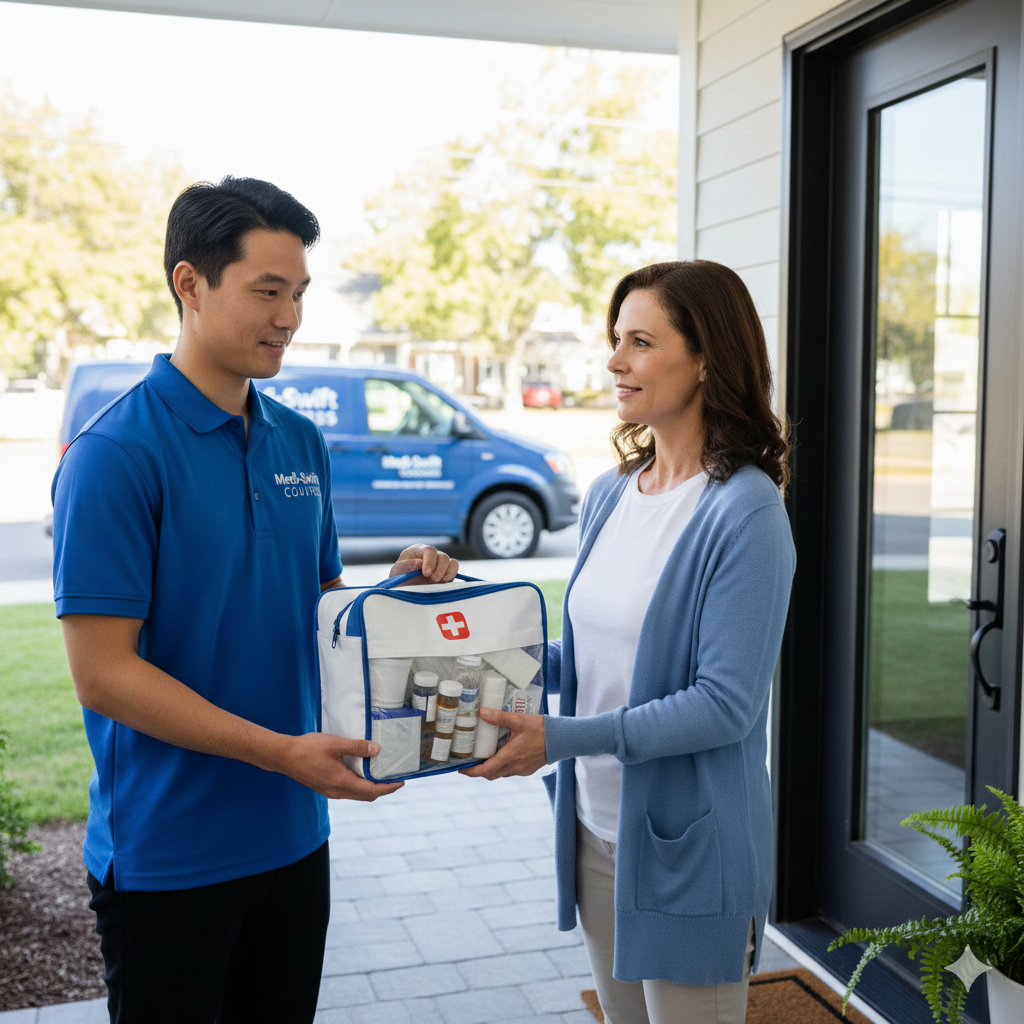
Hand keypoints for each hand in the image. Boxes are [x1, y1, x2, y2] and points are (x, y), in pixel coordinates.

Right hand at [274, 732, 403, 800]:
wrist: (283, 756)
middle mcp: (337, 792)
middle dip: (382, 789)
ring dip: (370, 787)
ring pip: (357, 795)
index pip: (372, 791)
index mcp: (342, 783)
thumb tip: (377, 750)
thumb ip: (357, 747)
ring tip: (381, 774)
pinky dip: (359, 785)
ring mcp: (330, 791)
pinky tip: (361, 772)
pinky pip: (347, 791)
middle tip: (394, 778)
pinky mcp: (325, 787)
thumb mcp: (335, 744)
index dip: (388, 788)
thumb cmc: (307, 749)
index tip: (401, 782)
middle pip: (366, 796)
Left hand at [389, 544, 458, 584]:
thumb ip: (406, 565)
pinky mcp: (446, 573)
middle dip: (439, 569)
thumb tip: (419, 563)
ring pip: (452, 562)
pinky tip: (443, 582)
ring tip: (436, 581)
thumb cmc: (399, 578)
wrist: (404, 589)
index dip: (430, 561)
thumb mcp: (397, 571)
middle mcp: (431, 555)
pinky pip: (454, 569)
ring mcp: (440, 564)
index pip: (429, 550)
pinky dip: (451, 574)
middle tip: (432, 579)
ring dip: (446, 573)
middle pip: (443, 556)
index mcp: (419, 551)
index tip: (426, 573)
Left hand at [459, 708, 547, 778]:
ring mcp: (522, 770)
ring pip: (501, 774)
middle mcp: (514, 767)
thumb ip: (499, 717)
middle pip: (491, 774)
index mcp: (509, 757)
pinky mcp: (528, 770)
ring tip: (484, 758)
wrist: (562, 739)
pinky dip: (503, 767)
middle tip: (469, 763)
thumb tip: (482, 713)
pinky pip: (511, 772)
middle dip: (478, 771)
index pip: (485, 770)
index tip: (461, 770)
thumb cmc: (541, 729)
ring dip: (491, 769)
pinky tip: (503, 756)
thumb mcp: (518, 720)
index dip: (471, 772)